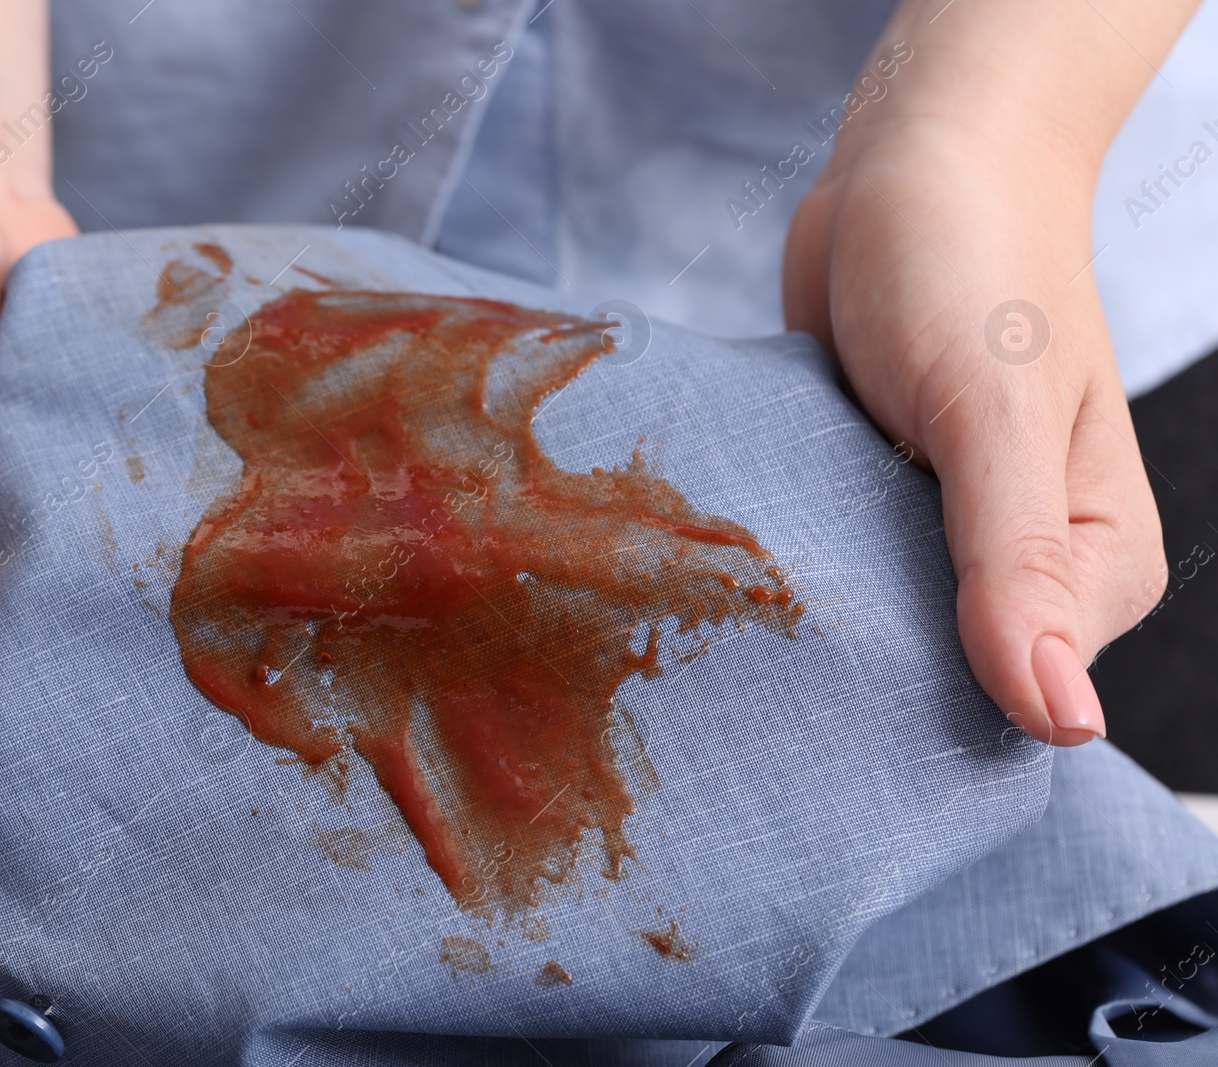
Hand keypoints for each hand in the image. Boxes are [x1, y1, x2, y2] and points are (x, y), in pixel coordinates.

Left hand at [785, 102, 1160, 744]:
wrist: (913, 163)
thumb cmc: (973, 267)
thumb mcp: (995, 416)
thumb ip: (1018, 565)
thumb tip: (1064, 724)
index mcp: (1095, 562)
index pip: (1017, 700)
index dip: (933, 712)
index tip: (840, 721)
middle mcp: (1023, 561)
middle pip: (938, 672)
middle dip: (860, 671)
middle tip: (770, 670)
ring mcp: (939, 531)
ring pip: (873, 619)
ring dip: (814, 616)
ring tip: (744, 619)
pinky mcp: (870, 495)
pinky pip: (828, 560)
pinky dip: (788, 562)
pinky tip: (736, 568)